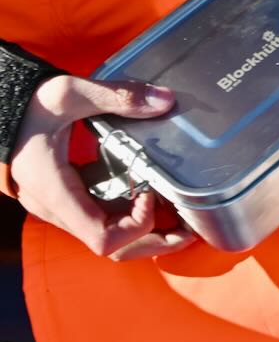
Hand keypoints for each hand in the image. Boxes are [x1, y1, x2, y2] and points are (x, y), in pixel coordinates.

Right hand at [11, 76, 194, 259]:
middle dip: (153, 241)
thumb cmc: (26, 104)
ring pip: (106, 237)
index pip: (102, 239)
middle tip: (189, 227)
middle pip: (111, 249)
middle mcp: (56, 209)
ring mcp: (60, 207)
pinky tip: (149, 192)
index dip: (137, 225)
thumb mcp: (70, 93)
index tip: (152, 191)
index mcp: (56, 192)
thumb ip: (117, 96)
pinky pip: (100, 219)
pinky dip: (127, 214)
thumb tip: (165, 101)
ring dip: (144, 231)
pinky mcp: (66, 198)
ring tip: (178, 215)